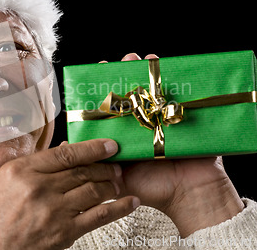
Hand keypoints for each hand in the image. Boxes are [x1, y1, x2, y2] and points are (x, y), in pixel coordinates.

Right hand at [0, 139, 139, 248]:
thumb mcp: (7, 179)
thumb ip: (37, 164)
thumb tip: (68, 148)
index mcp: (22, 171)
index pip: (65, 153)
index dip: (92, 148)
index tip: (109, 145)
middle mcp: (38, 188)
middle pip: (82, 171)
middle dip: (105, 167)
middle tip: (116, 166)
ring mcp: (53, 211)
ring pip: (94, 191)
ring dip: (112, 185)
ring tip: (118, 182)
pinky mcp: (64, 233)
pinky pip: (99, 216)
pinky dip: (119, 208)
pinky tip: (131, 202)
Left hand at [111, 53, 244, 236]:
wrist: (190, 197)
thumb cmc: (155, 190)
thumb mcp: (119, 178)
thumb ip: (95, 164)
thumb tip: (66, 145)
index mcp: (128, 133)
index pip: (115, 105)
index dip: (108, 88)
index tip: (99, 69)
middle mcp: (145, 123)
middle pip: (135, 93)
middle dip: (129, 73)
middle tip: (125, 60)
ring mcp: (166, 120)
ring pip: (156, 90)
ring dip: (150, 72)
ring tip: (144, 59)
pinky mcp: (184, 120)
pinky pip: (181, 96)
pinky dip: (177, 81)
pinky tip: (169, 68)